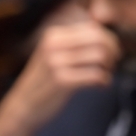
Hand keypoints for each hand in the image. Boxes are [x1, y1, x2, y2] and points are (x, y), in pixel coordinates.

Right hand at [0, 0, 119, 135]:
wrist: (23, 106)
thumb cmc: (43, 83)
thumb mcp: (53, 55)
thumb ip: (74, 43)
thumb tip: (105, 34)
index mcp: (53, 35)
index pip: (92, 28)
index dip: (109, 40)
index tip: (111, 54)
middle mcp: (53, 45)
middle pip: (99, 39)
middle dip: (113, 52)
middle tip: (112, 65)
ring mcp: (56, 62)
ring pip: (100, 56)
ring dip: (109, 67)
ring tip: (104, 76)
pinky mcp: (62, 81)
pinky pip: (96, 74)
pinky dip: (104, 80)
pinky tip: (100, 86)